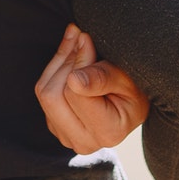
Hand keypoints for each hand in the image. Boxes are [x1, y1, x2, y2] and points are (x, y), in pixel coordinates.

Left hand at [35, 24, 149, 153]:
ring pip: (44, 91)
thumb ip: (103, 77)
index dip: (79, 61)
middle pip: (53, 96)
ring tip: (77, 42)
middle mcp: (84, 142)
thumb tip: (74, 79)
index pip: (74, 93)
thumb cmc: (135, 88)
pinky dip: (55, 69)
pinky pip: (43, 92)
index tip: (87, 38)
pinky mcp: (55, 125)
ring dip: (59, 61)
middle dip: (66, 61)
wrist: (131, 101)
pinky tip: (73, 59)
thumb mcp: (127, 79)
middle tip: (80, 37)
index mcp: (108, 132)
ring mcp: (66, 136)